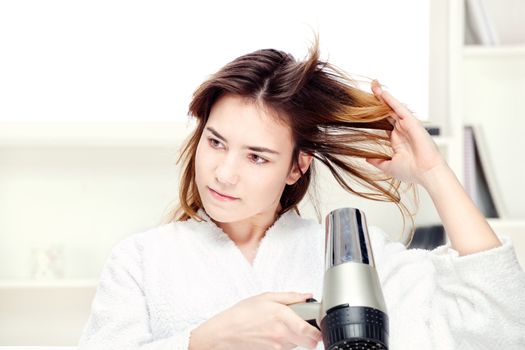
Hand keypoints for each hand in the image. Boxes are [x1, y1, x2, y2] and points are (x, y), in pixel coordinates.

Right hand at [189, 292, 321, 349]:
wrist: (222, 334)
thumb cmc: (240, 315)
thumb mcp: (265, 297)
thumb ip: (290, 297)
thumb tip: (307, 296)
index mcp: (282, 317)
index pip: (311, 331)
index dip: (319, 329)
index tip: (320, 325)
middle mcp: (282, 335)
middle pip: (310, 342)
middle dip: (310, 335)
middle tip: (303, 325)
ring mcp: (277, 348)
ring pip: (298, 345)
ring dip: (295, 338)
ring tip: (280, 327)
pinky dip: (284, 343)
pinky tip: (272, 335)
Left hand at [366, 80, 447, 186]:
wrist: (426, 174)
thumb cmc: (412, 172)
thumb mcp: (389, 166)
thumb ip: (377, 161)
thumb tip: (365, 158)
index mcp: (397, 140)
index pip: (383, 123)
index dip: (375, 115)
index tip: (365, 108)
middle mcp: (402, 131)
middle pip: (387, 112)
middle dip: (378, 100)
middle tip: (370, 88)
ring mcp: (407, 125)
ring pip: (392, 107)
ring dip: (383, 96)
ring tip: (373, 85)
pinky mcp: (412, 122)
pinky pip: (399, 109)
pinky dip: (391, 100)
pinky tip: (382, 93)